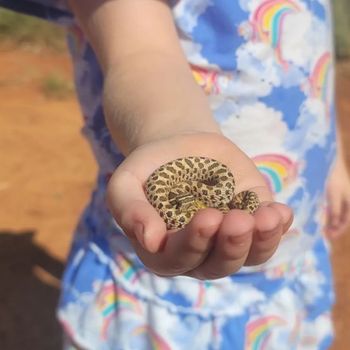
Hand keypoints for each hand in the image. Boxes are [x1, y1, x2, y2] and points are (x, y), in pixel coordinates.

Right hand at [107, 132, 292, 278]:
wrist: (178, 147)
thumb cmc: (149, 168)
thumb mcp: (126, 182)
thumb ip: (130, 210)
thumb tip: (150, 241)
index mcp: (165, 251)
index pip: (179, 259)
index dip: (194, 244)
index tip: (206, 217)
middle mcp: (199, 252)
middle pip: (218, 264)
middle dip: (231, 245)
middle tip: (236, 220)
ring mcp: (228, 237)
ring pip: (249, 256)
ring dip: (261, 242)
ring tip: (268, 218)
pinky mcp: (251, 217)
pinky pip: (268, 233)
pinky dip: (278, 227)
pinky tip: (281, 212)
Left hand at [325, 155, 349, 238]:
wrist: (335, 164)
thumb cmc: (335, 179)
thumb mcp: (334, 195)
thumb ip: (334, 210)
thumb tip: (334, 225)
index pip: (346, 222)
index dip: (337, 230)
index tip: (328, 235)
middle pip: (344, 220)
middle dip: (335, 228)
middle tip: (324, 233)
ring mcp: (346, 201)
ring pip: (341, 216)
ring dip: (333, 222)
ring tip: (323, 228)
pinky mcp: (341, 197)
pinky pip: (338, 210)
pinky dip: (332, 215)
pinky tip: (324, 217)